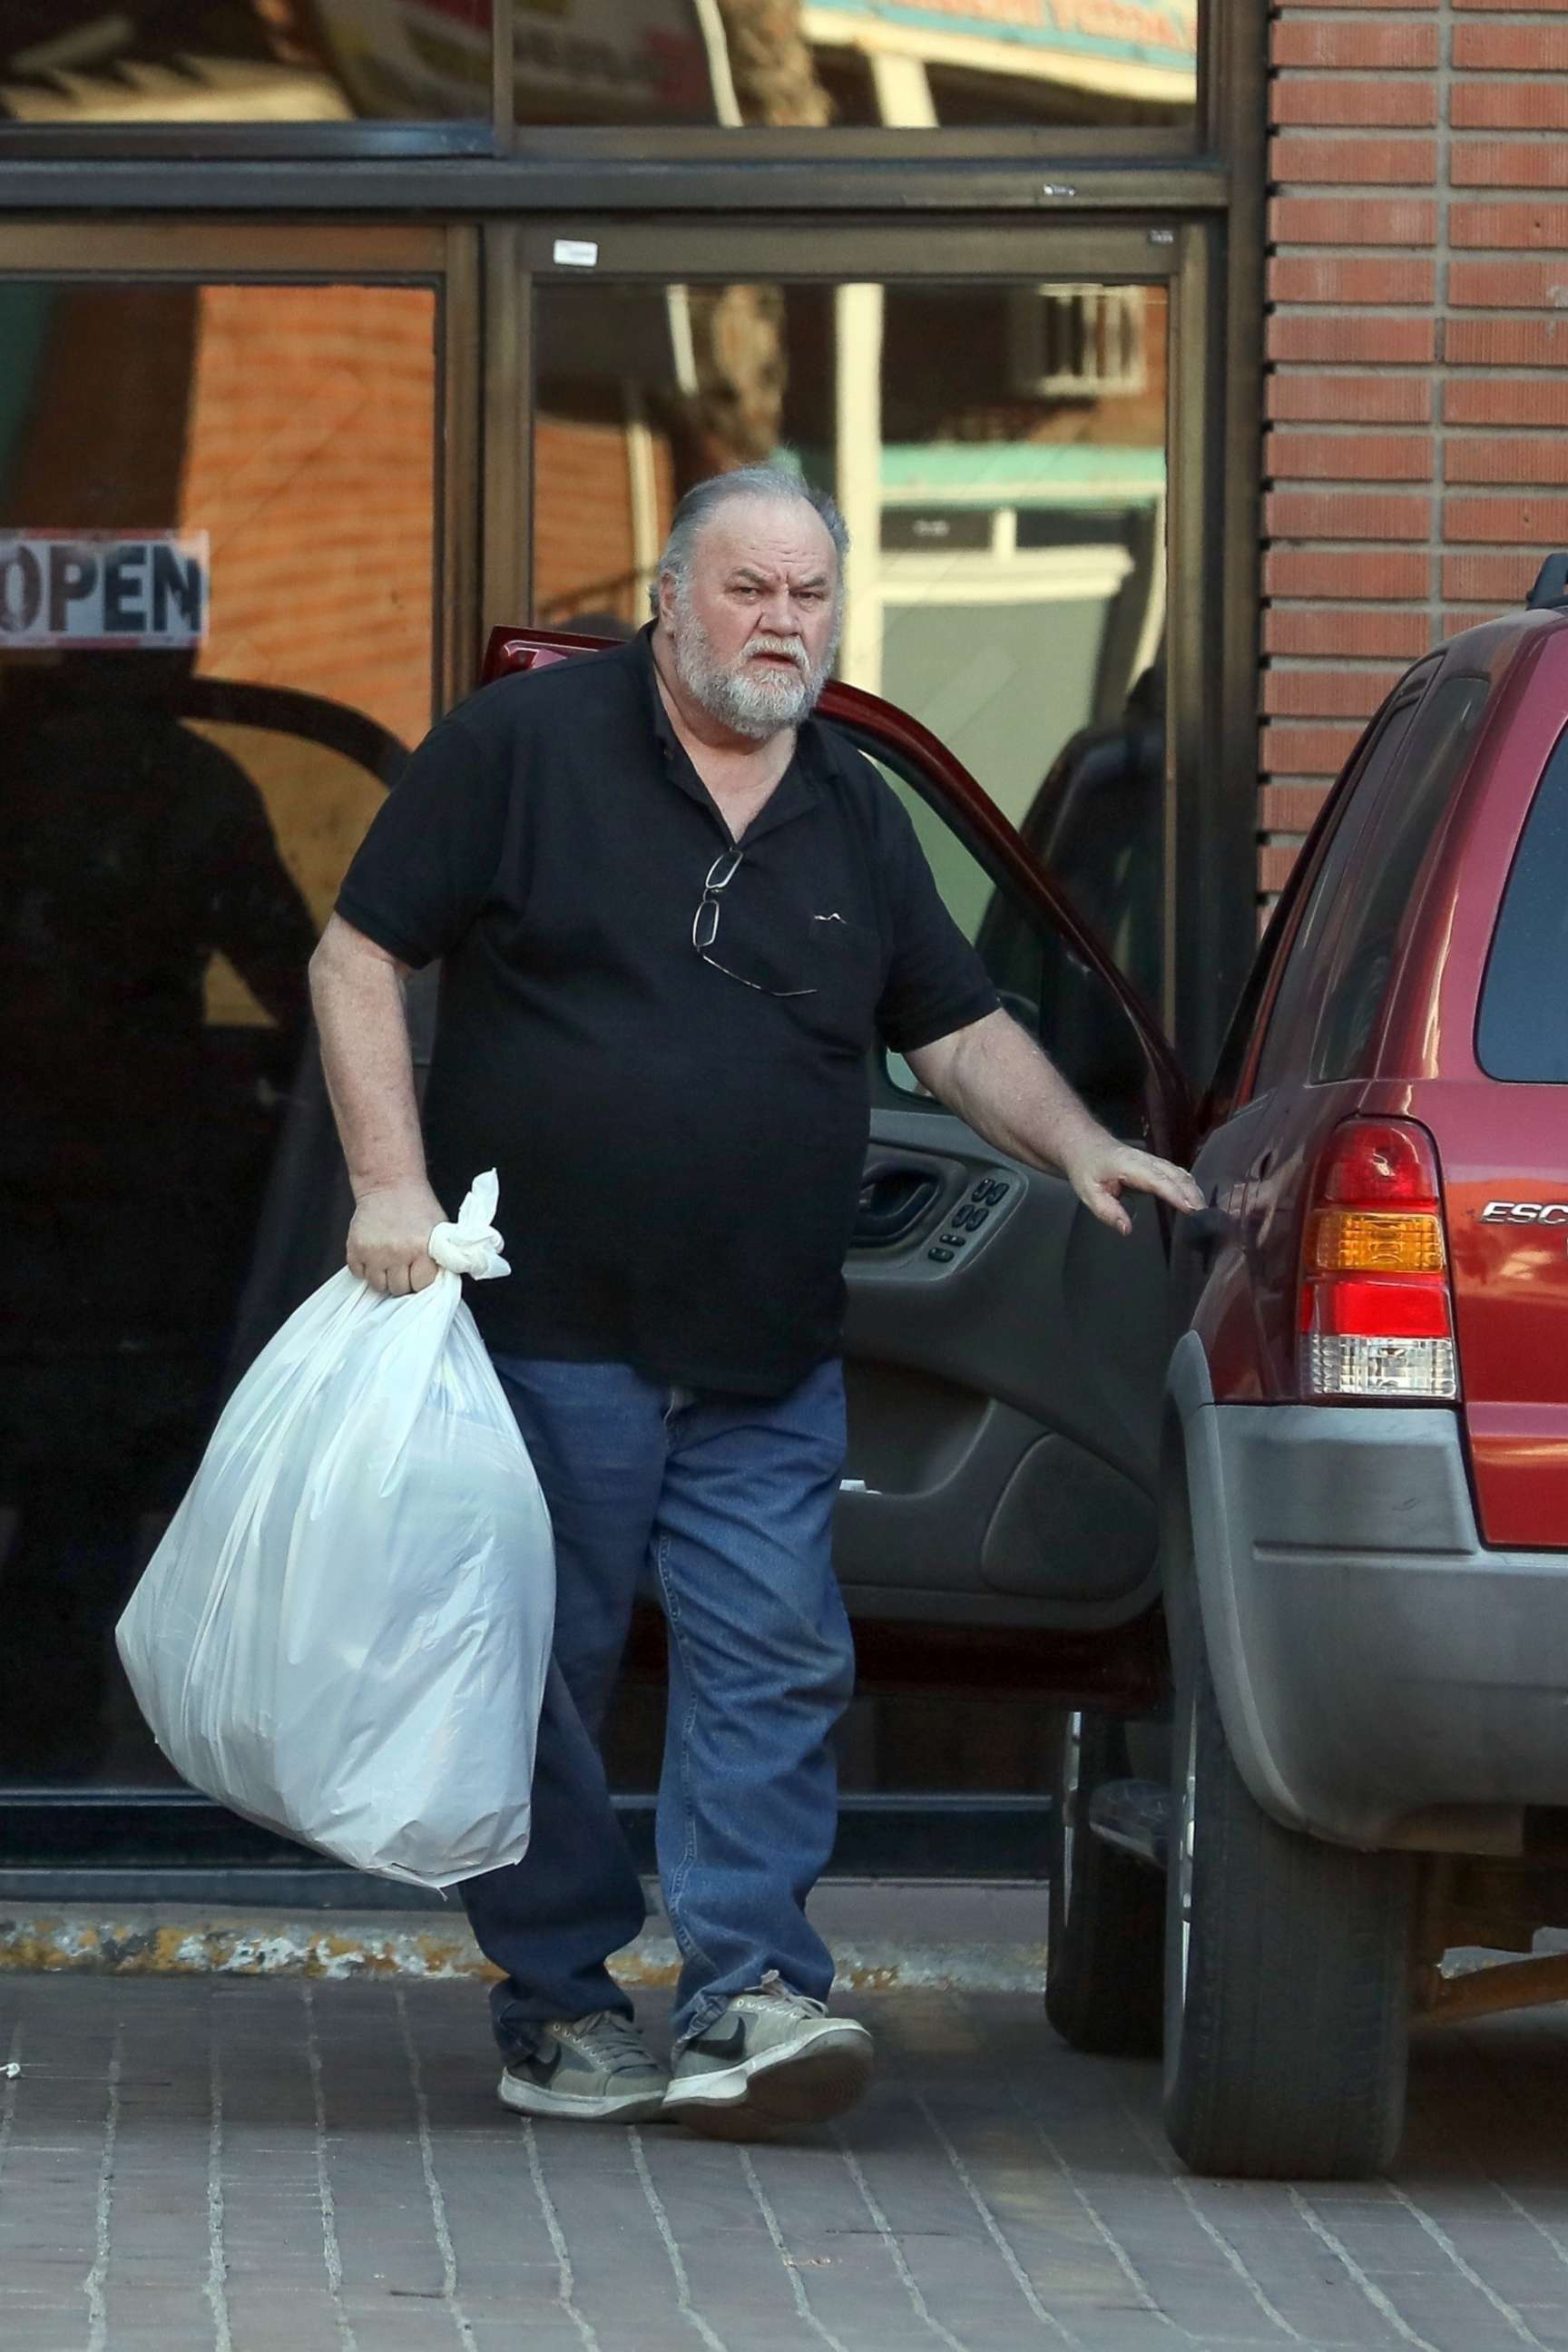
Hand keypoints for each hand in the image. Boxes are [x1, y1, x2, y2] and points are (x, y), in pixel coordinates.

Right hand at [347, 1181, 447, 1296]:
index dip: (420, 1279)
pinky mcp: (355, 1248)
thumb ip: (439, 1257)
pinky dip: (365, 1269)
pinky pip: (358, 1273)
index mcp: (421, 1248)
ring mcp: (373, 1252)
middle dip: (402, 1280)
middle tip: (403, 1266)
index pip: (421, 1285)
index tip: (419, 1270)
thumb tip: (439, 1282)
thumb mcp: (439, 1229)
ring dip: (383, 1277)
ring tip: (389, 1262)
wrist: (389, 1184)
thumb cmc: (417, 1206)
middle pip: (398, 1288)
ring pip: (378, 1285)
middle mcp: (397, 1252)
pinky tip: (374, 1255)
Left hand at [1061, 1137, 1204, 1236]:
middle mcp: (1145, 1160)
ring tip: (1204, 1210)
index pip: (1157, 1180)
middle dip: (1191, 1193)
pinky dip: (1188, 1184)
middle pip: (1174, 1174)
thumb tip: (1127, 1228)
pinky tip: (1195, 1197)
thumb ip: (1107, 1211)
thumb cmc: (1086, 1168)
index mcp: (1129, 1165)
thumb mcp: (1088, 1192)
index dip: (1175, 1194)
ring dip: (1193, 1189)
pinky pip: (1175, 1172)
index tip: (1191, 1209)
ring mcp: (1151, 1160)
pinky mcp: (1154, 1164)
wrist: (1084, 1144)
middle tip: (1205, 1215)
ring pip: (1178, 1172)